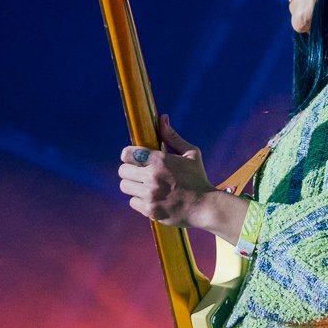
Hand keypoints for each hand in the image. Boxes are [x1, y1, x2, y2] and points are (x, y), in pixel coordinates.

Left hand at [118, 113, 213, 227]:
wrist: (205, 206)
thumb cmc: (198, 178)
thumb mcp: (190, 153)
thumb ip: (172, 137)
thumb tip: (162, 117)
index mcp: (160, 160)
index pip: (127, 154)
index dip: (128, 155)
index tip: (134, 158)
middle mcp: (153, 177)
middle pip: (123, 171)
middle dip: (130, 170)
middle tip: (140, 173)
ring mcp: (150, 195)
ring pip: (125, 186)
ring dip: (133, 185)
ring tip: (145, 185)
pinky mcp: (150, 210)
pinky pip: (132, 202)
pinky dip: (140, 200)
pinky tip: (152, 198)